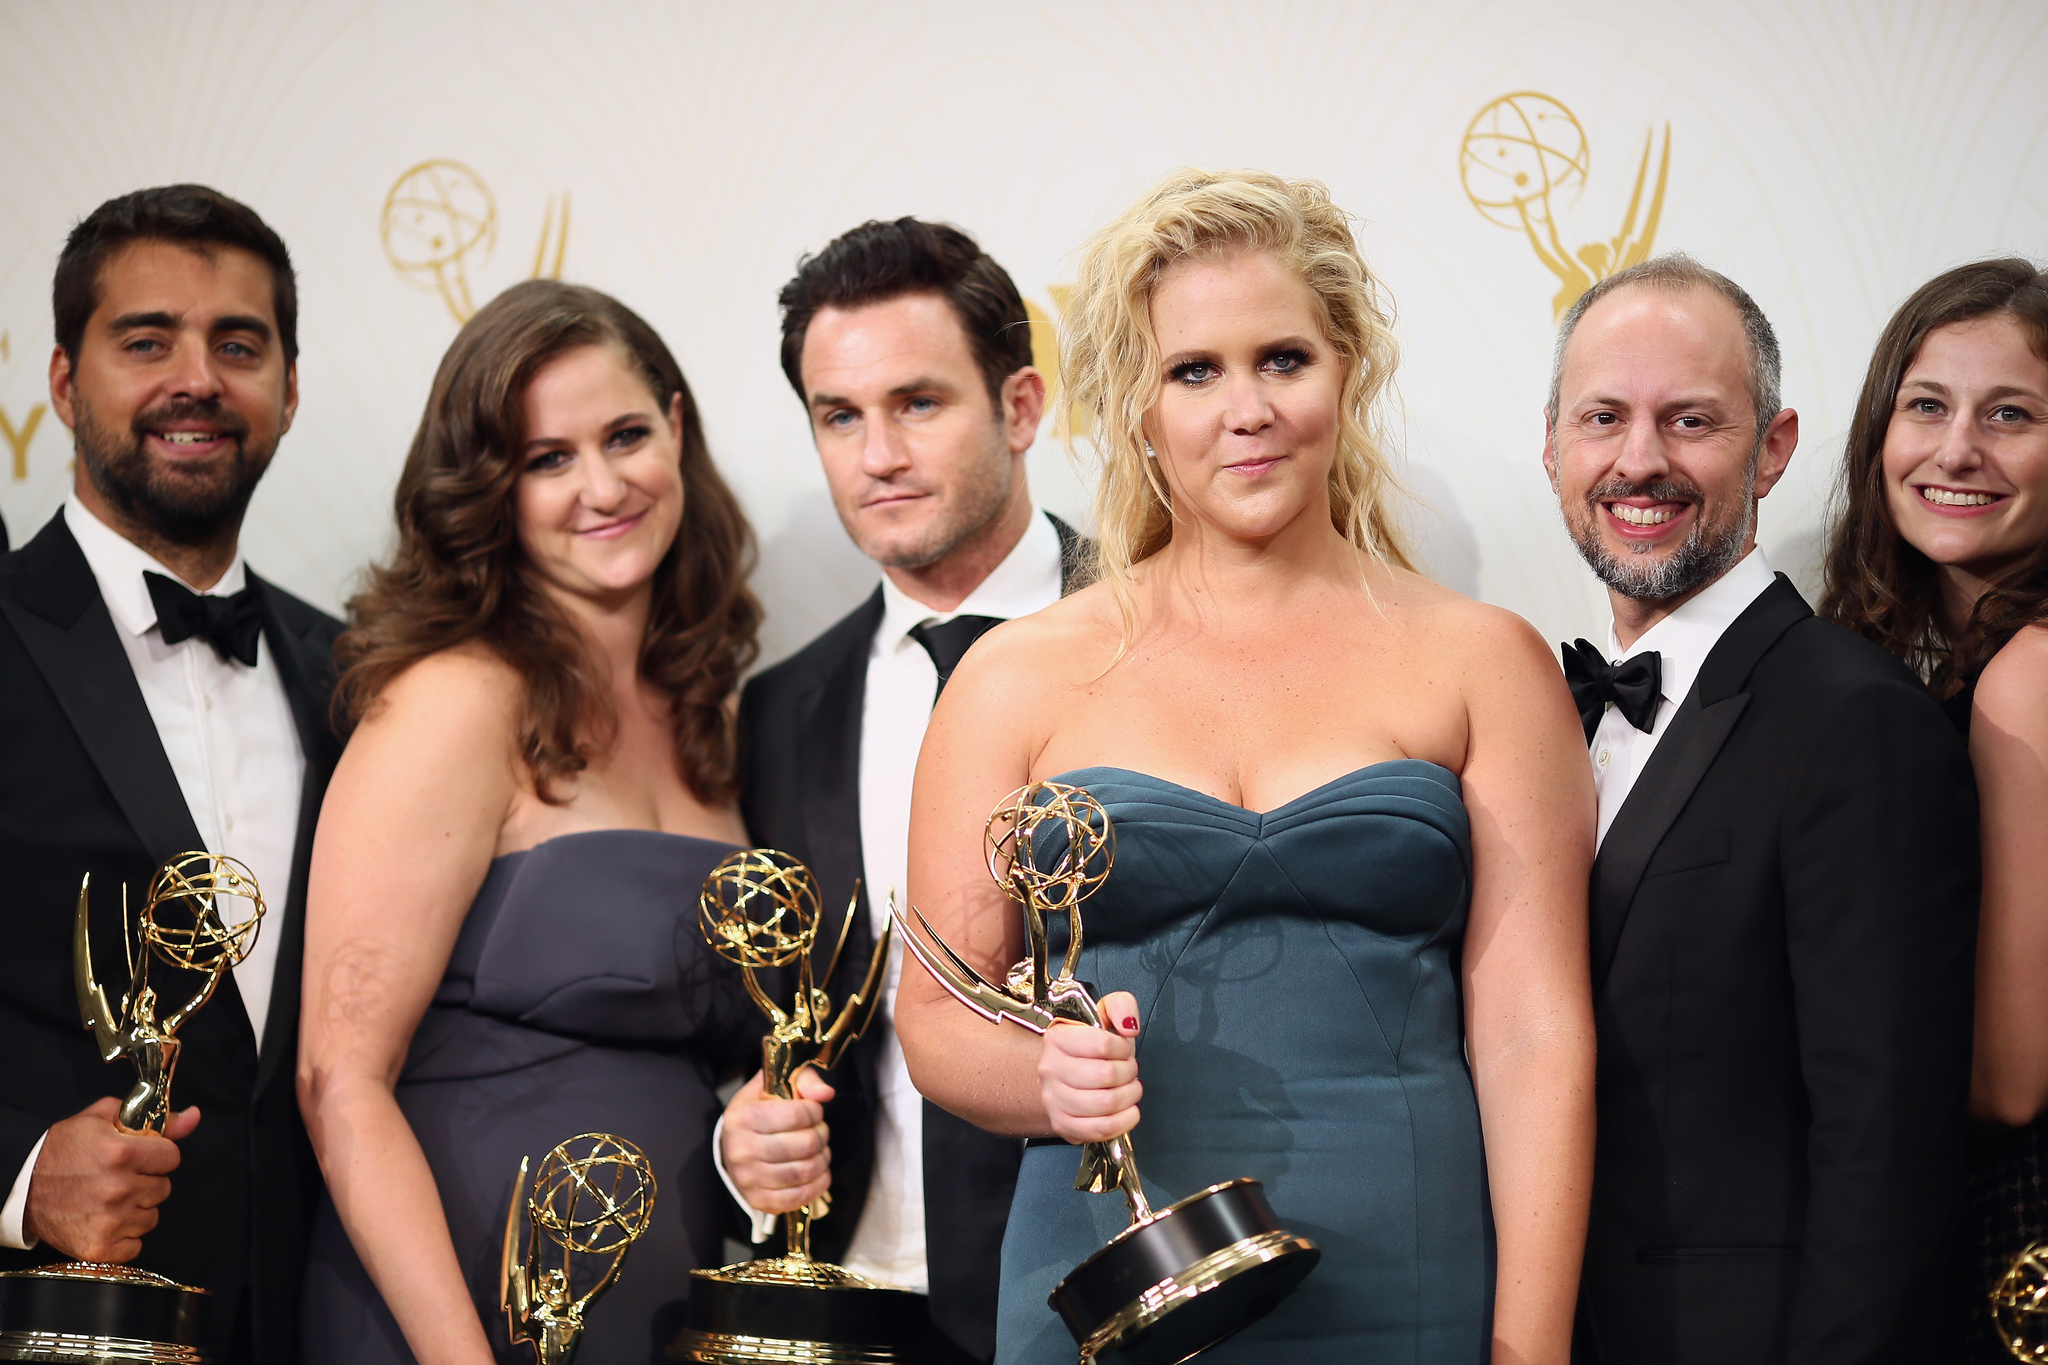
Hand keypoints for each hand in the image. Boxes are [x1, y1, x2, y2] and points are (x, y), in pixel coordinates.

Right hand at [24, 1098, 198, 1261]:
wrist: (23, 1186)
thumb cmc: (63, 1149)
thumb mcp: (104, 1118)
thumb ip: (156, 1119)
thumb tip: (193, 1117)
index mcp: (122, 1153)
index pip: (172, 1157)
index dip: (158, 1155)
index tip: (141, 1157)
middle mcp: (119, 1189)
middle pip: (164, 1188)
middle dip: (147, 1181)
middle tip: (120, 1178)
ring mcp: (109, 1221)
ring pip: (152, 1216)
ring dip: (137, 1209)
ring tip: (110, 1199)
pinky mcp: (98, 1248)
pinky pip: (135, 1245)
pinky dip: (125, 1236)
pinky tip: (106, 1221)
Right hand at [720, 1069, 833, 1214]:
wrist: (732, 1148)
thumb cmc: (756, 1114)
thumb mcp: (771, 1087)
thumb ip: (802, 1081)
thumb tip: (826, 1093)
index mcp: (742, 1117)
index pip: (796, 1114)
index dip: (815, 1111)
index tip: (815, 1111)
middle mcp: (741, 1150)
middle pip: (805, 1144)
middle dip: (822, 1135)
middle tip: (820, 1131)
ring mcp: (749, 1179)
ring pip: (806, 1171)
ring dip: (823, 1159)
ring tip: (820, 1151)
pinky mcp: (759, 1200)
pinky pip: (800, 1196)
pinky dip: (819, 1184)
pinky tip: (819, 1172)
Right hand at [1038, 991, 1141, 1143]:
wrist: (1067, 1073)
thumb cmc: (1091, 1045)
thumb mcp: (1105, 1014)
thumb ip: (1121, 1006)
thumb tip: (1129, 1027)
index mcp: (1057, 1037)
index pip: (1103, 1045)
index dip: (1124, 1049)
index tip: (1124, 1050)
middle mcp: (1049, 1069)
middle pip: (1106, 1076)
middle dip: (1129, 1074)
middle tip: (1130, 1071)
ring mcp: (1053, 1099)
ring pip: (1106, 1103)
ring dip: (1129, 1097)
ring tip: (1130, 1089)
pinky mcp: (1062, 1124)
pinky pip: (1101, 1129)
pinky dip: (1123, 1121)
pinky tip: (1128, 1110)